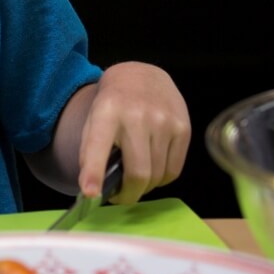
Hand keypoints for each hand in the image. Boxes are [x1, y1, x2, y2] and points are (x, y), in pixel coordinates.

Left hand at [77, 61, 189, 204]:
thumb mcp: (93, 119)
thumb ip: (90, 152)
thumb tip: (92, 191)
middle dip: (128, 195)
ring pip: (157, 176)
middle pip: (138, 173)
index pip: (98, 145)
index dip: (94, 172)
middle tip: (121, 196)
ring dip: (145, 187)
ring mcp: (164, 121)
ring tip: (135, 181)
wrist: (143, 76)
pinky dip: (161, 179)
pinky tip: (153, 170)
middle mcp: (137, 116)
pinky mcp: (183, 128)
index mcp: (107, 112)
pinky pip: (174, 170)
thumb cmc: (114, 104)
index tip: (90, 193)